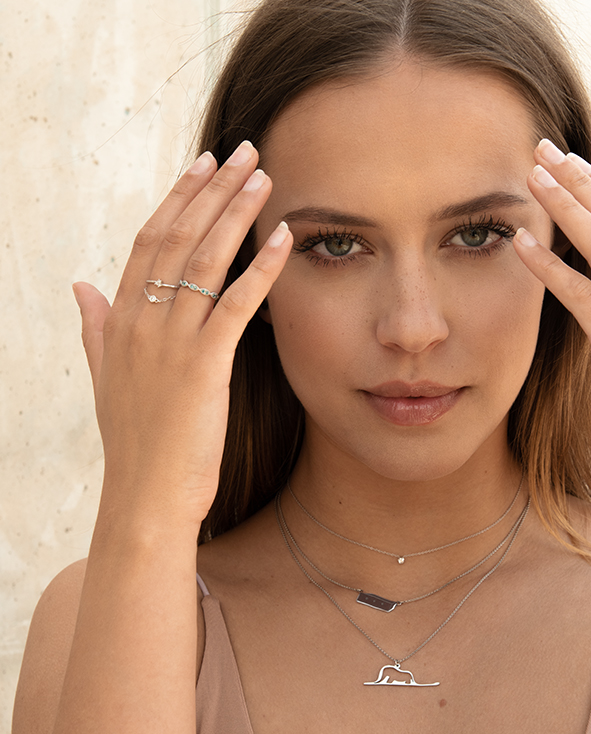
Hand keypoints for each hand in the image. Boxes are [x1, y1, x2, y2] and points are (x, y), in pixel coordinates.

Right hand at [74, 142, 292, 529]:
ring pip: (203, 260)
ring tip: (263, 175)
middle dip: (212, 189)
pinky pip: (235, 304)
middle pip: (177, 237)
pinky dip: (260, 268)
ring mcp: (171, 342)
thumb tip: (79, 286)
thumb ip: (95, 328)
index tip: (202, 165)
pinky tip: (283, 238)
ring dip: (235, 213)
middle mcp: (142, 321)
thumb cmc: (136, 441)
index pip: (148, 241)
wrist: (145, 497)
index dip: (177, 199)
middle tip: (243, 151)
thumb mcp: (107, 378)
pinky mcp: (203, 366)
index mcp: (122, 320)